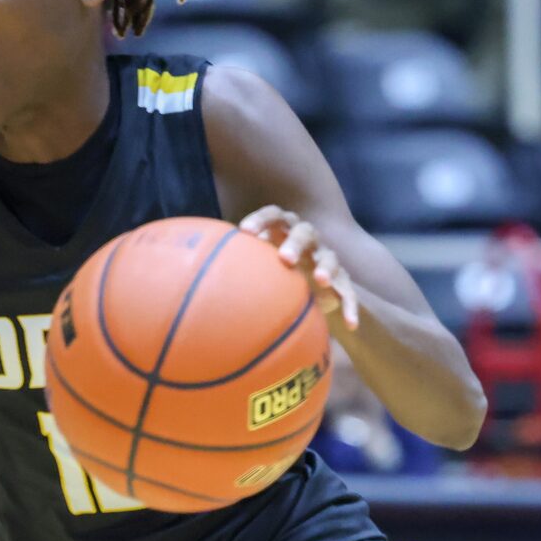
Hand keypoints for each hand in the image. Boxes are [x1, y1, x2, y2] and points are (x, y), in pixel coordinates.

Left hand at [240, 205, 359, 330]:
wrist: (307, 284)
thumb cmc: (269, 272)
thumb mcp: (252, 266)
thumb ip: (232, 264)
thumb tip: (188, 272)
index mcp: (284, 229)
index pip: (274, 215)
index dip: (261, 220)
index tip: (245, 232)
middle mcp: (308, 239)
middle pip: (304, 232)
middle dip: (296, 243)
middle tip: (285, 259)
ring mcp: (326, 258)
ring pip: (330, 257)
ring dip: (326, 267)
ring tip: (320, 280)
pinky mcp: (341, 281)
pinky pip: (350, 293)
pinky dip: (351, 307)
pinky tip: (351, 325)